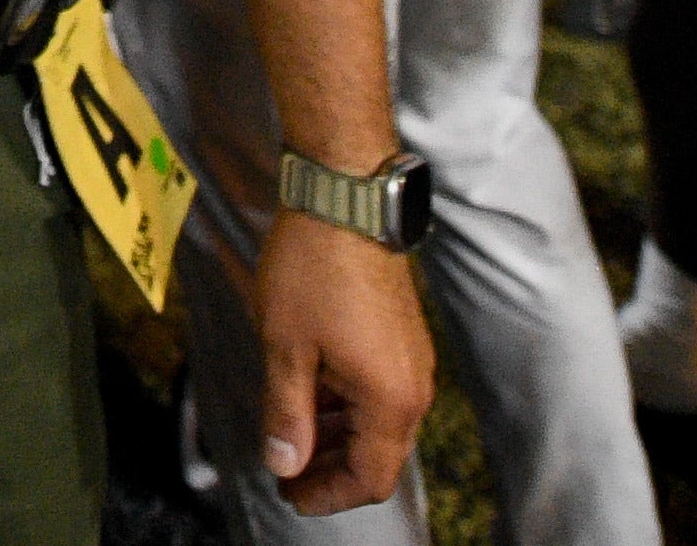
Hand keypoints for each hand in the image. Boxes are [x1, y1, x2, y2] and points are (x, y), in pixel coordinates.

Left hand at [250, 210, 431, 512]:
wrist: (345, 201)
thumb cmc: (312, 268)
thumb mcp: (285, 346)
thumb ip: (286, 412)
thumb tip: (284, 465)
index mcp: (391, 400)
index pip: (370, 478)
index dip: (327, 496)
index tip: (289, 496)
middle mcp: (413, 388)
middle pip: (377, 456)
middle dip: (329, 471)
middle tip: (284, 473)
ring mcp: (411, 363)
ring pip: (376, 425)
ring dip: (335, 438)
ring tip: (288, 437)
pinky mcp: (401, 340)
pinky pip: (377, 393)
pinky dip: (344, 407)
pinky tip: (307, 398)